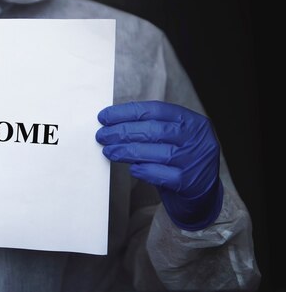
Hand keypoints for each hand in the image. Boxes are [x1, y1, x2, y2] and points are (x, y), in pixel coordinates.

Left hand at [95, 100, 222, 229]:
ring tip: (109, 151)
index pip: (155, 110)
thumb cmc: (179, 161)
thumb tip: (113, 122)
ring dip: (127, 150)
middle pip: (154, 130)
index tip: (105, 117)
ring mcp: (194, 161)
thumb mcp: (172, 138)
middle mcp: (197, 139)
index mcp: (192, 121)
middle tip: (102, 135)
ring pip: (156, 152)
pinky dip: (143, 170)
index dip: (127, 112)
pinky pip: (160, 175)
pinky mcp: (189, 183)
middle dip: (123, 131)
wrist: (201, 194)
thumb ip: (150, 128)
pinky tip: (131, 168)